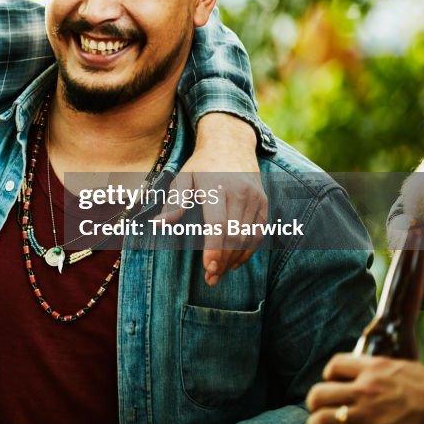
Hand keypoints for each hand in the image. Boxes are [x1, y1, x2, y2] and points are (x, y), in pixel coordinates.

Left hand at [163, 113, 266, 285]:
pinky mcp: (264, 203)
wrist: (231, 145)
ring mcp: (255, 198)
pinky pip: (259, 233)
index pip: (218, 224)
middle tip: (210, 278)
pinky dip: (248, 251)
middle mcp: (240, 192)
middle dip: (223, 260)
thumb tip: (158, 225)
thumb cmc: (201, 166)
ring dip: (235, 259)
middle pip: (234, 235)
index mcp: (216, 187)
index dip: (214, 248)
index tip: (208, 267)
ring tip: (219, 274)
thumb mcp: (182, 179)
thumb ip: (173, 203)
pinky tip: (235, 262)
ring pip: (248, 237)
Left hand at [306, 354, 423, 423]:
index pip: (335, 365)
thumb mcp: (404, 369)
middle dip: (315, 401)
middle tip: (317, 408)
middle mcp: (365, 390)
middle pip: (319, 392)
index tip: (332, 382)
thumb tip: (368, 375)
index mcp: (374, 369)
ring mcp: (368, 415)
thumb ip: (381, 372)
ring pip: (322, 419)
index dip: (329, 374)